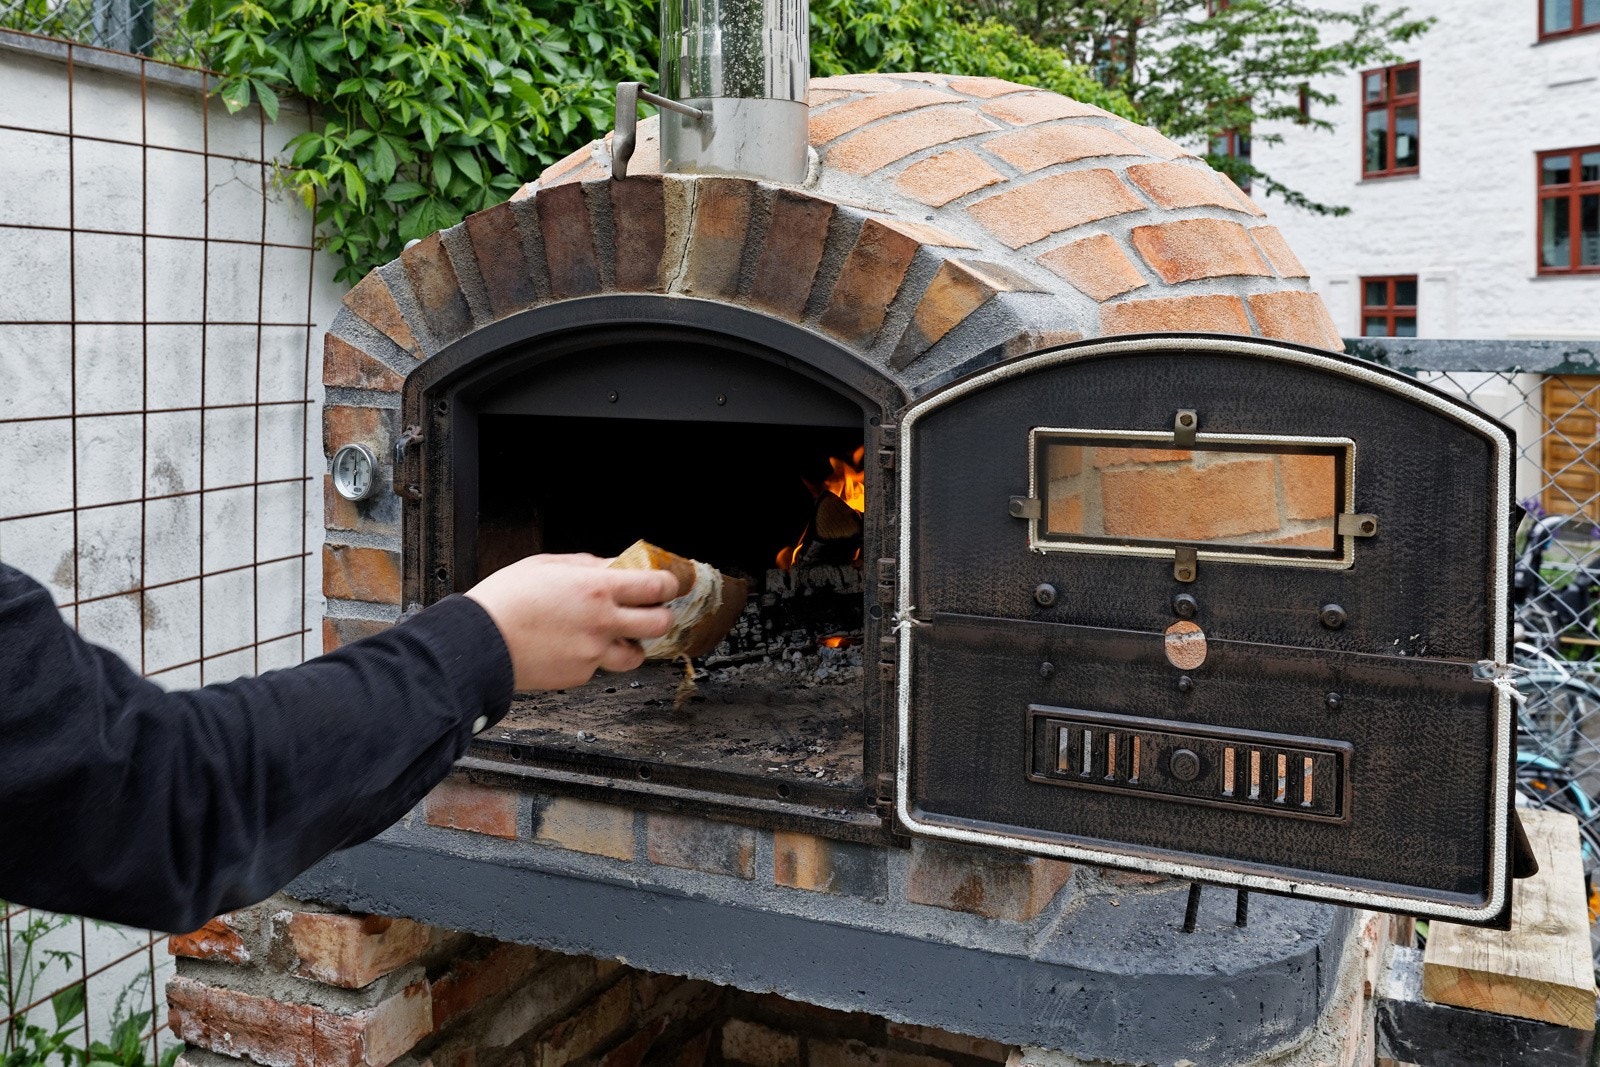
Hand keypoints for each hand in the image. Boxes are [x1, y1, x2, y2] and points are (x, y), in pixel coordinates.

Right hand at [465, 554, 676, 690]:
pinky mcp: (579, 675)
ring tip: (616, 634)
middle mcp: (601, 623)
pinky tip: (574, 645)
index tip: (668, 584)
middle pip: (660, 624)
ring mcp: (593, 653)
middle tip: (649, 611)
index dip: (670, 585)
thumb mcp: (546, 565)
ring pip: (636, 655)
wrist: (479, 642)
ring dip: (632, 643)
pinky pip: (599, 666)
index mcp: (596, 589)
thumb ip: (586, 565)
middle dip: (660, 615)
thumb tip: (611, 565)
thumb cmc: (505, 600)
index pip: (656, 587)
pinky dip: (594, 657)